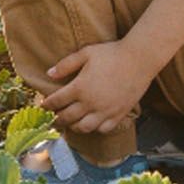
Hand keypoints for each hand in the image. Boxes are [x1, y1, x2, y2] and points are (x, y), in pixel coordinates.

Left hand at [39, 40, 154, 135]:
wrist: (139, 59)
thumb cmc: (111, 53)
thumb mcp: (86, 53)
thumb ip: (66, 65)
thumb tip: (49, 74)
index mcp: (80, 87)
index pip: (57, 101)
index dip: (47, 105)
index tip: (44, 106)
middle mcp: (91, 103)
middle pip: (67, 118)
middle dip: (56, 120)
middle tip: (52, 120)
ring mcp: (105, 111)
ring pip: (83, 128)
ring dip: (73, 127)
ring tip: (70, 124)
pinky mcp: (118, 114)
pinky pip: (103, 129)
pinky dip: (94, 129)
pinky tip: (91, 124)